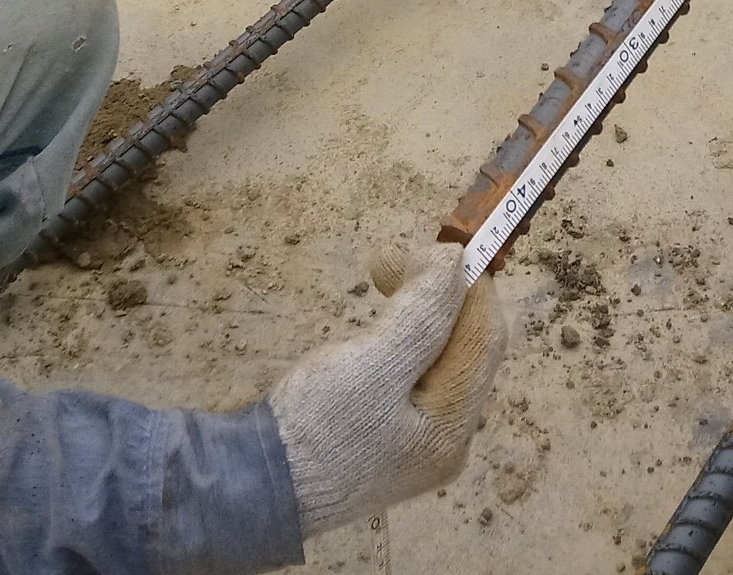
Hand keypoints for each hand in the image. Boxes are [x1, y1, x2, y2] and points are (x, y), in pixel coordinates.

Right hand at [268, 252, 504, 535]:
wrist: (248, 486)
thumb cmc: (313, 428)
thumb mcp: (372, 364)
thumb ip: (423, 314)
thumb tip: (456, 262)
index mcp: (451, 429)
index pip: (485, 337)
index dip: (464, 283)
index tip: (424, 246)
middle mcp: (444, 440)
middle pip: (465, 347)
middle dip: (437, 295)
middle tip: (385, 261)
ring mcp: (414, 443)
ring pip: (437, 356)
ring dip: (416, 310)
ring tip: (380, 275)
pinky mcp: (384, 436)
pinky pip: (412, 373)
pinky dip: (400, 336)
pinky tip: (377, 325)